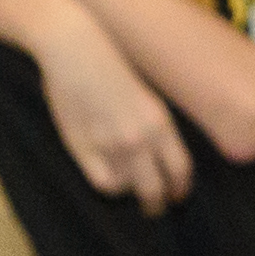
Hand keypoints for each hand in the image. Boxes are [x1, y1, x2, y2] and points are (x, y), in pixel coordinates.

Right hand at [34, 15, 191, 213]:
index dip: (180, 189)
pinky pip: (104, 183)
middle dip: (157, 204)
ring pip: (130, 189)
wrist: (74, 47)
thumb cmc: (109, 67)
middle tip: (153, 208)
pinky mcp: (85, 145)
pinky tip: (106, 177)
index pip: (181, 171)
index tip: (176, 196)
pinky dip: (109, 185)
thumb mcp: (148, 97)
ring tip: (127, 188)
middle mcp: (140, 138)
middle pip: (156, 190)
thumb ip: (157, 129)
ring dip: (130, 192)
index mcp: (161, 124)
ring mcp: (111, 143)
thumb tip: (164, 163)